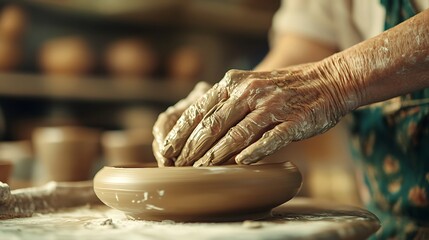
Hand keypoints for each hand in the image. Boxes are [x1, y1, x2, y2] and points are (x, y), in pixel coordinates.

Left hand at [160, 59, 362, 165]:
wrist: (327, 80)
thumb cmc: (283, 87)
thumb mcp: (250, 84)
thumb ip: (227, 102)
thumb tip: (199, 129)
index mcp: (235, 82)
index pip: (200, 109)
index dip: (182, 131)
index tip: (168, 149)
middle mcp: (250, 91)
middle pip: (213, 123)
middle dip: (193, 147)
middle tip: (180, 165)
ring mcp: (273, 105)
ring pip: (237, 134)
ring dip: (217, 154)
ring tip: (202, 169)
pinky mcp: (294, 121)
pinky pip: (270, 139)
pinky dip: (255, 152)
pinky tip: (241, 163)